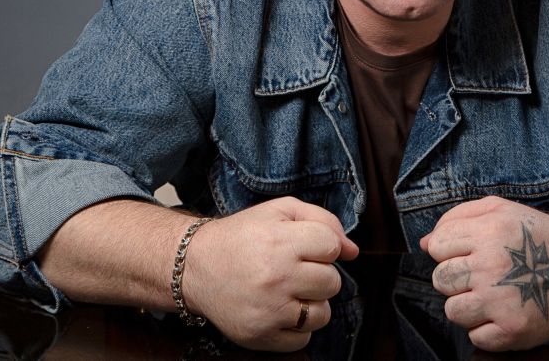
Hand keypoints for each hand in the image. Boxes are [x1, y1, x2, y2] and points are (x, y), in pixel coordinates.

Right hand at [182, 196, 358, 351]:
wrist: (196, 266)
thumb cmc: (243, 236)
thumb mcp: (280, 211)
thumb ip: (323, 221)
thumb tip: (352, 251)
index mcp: (280, 242)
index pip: (331, 247)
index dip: (323, 246)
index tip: (304, 246)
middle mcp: (275, 277)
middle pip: (332, 282)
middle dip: (318, 274)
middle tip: (295, 269)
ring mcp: (268, 310)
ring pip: (322, 314)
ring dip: (311, 303)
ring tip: (289, 291)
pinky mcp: (261, 336)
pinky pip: (303, 339)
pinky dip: (296, 326)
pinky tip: (279, 309)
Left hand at [420, 196, 548, 351]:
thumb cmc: (535, 236)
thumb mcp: (499, 209)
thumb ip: (457, 217)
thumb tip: (424, 243)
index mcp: (488, 231)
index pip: (437, 246)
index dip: (448, 250)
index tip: (468, 254)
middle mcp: (493, 265)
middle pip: (441, 280)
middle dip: (455, 279)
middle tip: (481, 276)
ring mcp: (503, 300)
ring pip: (453, 311)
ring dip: (468, 306)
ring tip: (491, 295)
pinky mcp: (513, 329)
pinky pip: (476, 337)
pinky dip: (486, 329)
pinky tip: (503, 312)